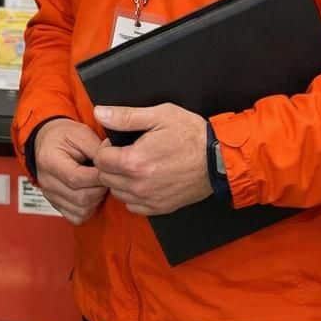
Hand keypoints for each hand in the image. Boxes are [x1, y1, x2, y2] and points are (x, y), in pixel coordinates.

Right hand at [33, 119, 107, 225]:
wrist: (48, 141)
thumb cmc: (64, 136)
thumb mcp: (81, 134)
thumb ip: (98, 149)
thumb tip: (117, 161)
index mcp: (50, 161)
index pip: (78, 178)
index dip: (99, 178)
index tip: (110, 170)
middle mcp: (47, 181)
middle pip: (81, 198)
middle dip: (100, 189)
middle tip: (106, 178)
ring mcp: (50, 195)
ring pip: (81, 210)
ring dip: (96, 200)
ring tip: (98, 184)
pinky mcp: (55, 204)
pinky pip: (76, 217)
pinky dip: (88, 209)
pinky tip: (90, 194)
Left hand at [92, 104, 211, 215]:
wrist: (220, 159)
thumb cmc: (191, 134)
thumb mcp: (159, 115)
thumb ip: (125, 116)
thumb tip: (99, 113)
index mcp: (134, 161)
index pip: (99, 159)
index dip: (105, 147)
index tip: (117, 143)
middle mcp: (138, 185)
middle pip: (105, 177)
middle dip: (109, 164)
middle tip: (125, 152)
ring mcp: (150, 199)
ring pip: (117, 193)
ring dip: (119, 180)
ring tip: (134, 166)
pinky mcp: (160, 208)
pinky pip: (133, 206)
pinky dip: (132, 195)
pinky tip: (143, 181)